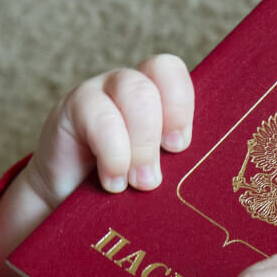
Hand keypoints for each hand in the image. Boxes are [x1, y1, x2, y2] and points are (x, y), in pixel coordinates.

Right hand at [0, 54, 193, 276]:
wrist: (69, 205)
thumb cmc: (126, 193)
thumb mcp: (160, 177)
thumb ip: (182, 170)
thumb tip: (206, 191)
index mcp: (161, 97)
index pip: (173, 72)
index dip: (180, 105)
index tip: (179, 147)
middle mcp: (132, 87)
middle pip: (155, 81)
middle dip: (156, 135)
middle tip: (152, 180)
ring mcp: (101, 92)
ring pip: (132, 91)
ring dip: (138, 144)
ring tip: (135, 184)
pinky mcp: (73, 107)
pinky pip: (96, 112)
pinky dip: (111, 152)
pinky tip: (112, 181)